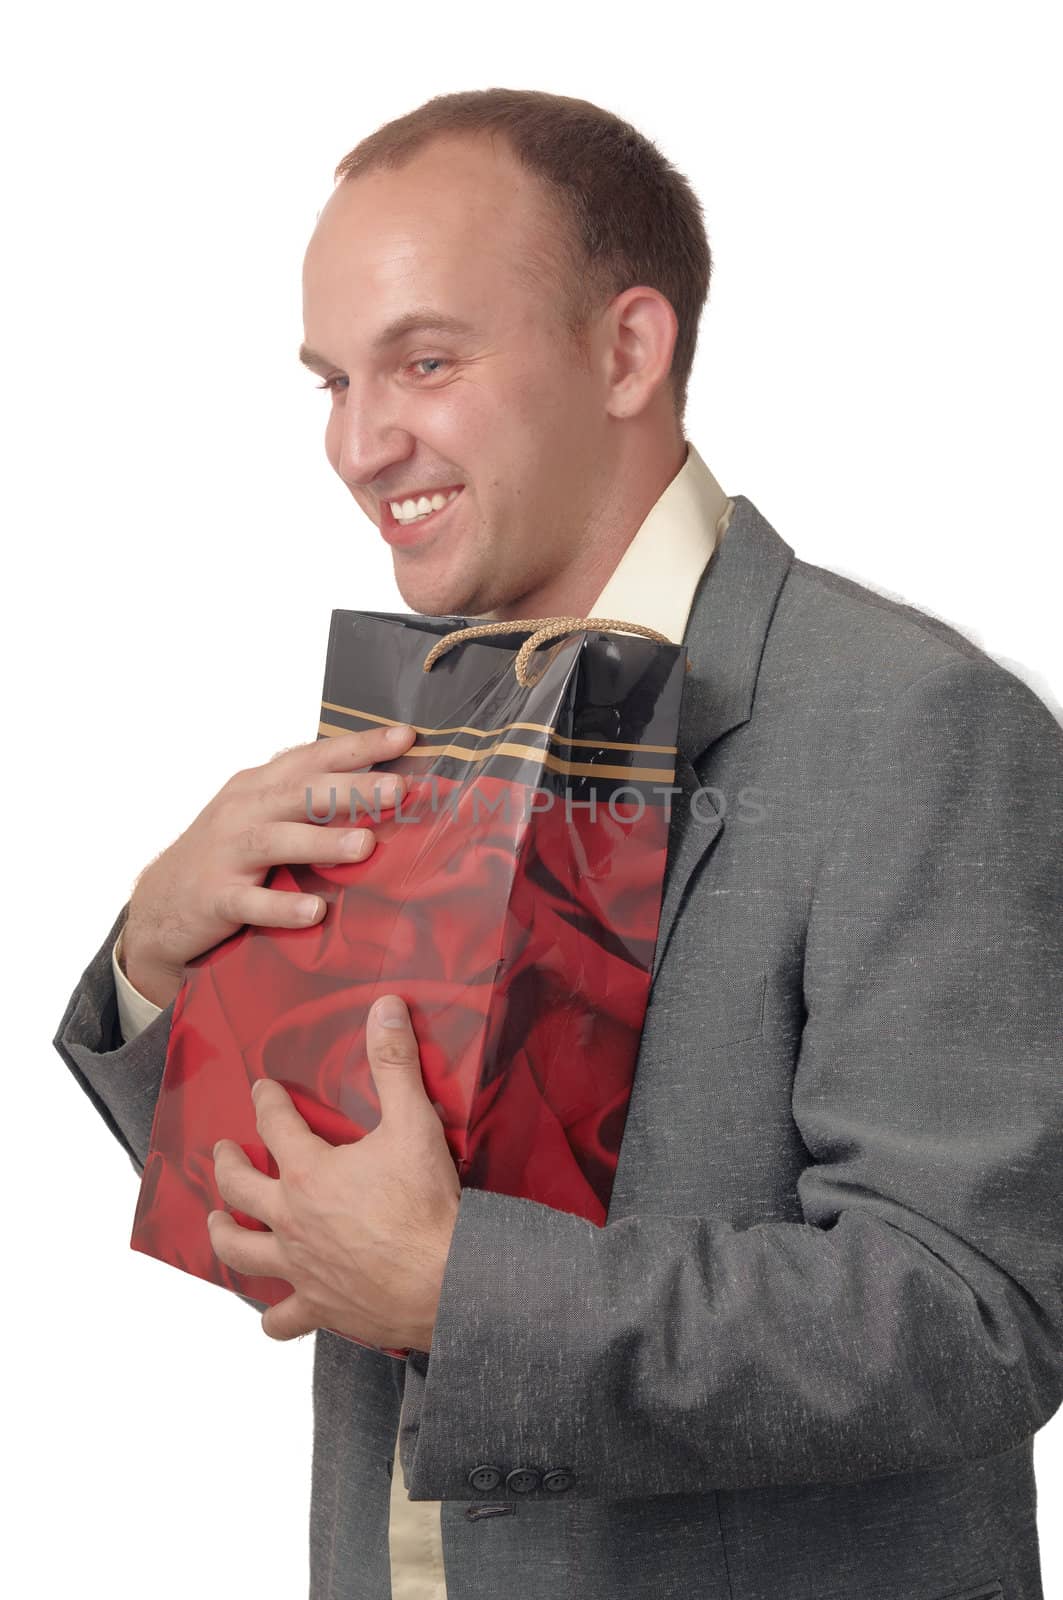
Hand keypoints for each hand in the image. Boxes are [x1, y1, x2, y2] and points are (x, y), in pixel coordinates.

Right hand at [121, 722, 417, 1006]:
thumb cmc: (227, 854)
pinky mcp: (216, 897)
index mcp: (259, 786)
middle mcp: (243, 810)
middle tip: (398, 789)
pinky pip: (250, 901)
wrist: (159, 903)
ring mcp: (226, 853)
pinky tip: (314, 910)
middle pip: (299, 793)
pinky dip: (281, 905)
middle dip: (350, 789)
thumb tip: (384, 793)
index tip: (405, 738)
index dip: (359, 746)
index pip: (314, 757)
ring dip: (321, 842)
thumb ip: (311, 802)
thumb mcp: (263, 815)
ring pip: (276, 841)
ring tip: (365, 845)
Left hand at [207, 994, 461, 1351]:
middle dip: (228, 1163)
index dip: (267, 1101)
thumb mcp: (414, 1122)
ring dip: (224, 1234)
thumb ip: (395, 1063)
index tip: (261, 1089)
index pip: (275, 1124)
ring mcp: (299, 1268)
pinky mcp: (318, 1306)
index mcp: (309, 1173)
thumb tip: (385, 1007)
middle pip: (240, 1187)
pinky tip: (272, 1312)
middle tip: (223, 1151)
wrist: (444, 1279)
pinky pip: (283, 1318)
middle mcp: (291, 1220)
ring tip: (217, 1221)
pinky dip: (274, 1316)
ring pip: (241, 1252)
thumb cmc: (426, 1205)